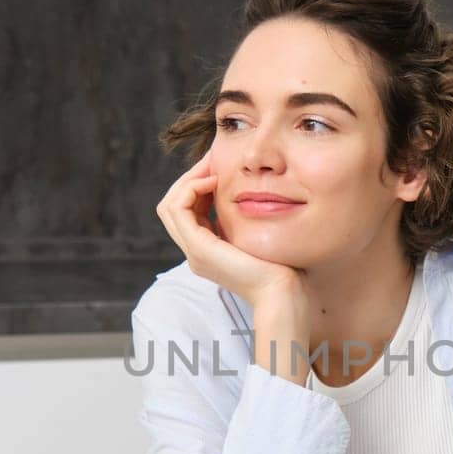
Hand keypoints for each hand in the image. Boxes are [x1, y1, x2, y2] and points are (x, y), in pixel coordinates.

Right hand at [155, 150, 305, 313]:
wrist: (282, 293)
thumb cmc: (281, 267)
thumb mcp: (258, 237)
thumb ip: (247, 222)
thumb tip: (249, 195)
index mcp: (207, 251)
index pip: (187, 211)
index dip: (198, 185)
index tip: (219, 167)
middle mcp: (196, 252)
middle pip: (173, 206)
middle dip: (190, 179)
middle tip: (212, 160)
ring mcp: (194, 252)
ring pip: (169, 206)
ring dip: (189, 181)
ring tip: (213, 169)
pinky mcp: (199, 249)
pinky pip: (178, 209)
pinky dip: (192, 189)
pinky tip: (215, 181)